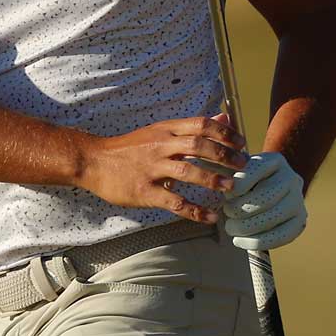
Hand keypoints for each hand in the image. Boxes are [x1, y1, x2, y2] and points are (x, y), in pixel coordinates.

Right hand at [80, 112, 248, 225]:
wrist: (93, 161)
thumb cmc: (129, 149)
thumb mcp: (159, 132)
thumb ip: (192, 128)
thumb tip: (224, 119)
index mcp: (164, 130)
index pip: (200, 125)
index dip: (224, 133)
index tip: (241, 144)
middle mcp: (159, 146)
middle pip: (198, 145)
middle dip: (224, 155)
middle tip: (243, 165)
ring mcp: (150, 168)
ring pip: (187, 171)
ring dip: (212, 179)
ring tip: (230, 187)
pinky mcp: (143, 191)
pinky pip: (173, 201)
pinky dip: (194, 210)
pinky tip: (210, 217)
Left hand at [221, 152, 306, 249]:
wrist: (270, 188)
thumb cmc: (244, 179)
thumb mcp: (235, 169)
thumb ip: (225, 174)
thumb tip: (217, 184)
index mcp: (274, 160)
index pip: (255, 172)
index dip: (236, 186)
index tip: (226, 195)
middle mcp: (291, 178)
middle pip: (264, 198)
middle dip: (238, 209)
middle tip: (226, 212)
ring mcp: (298, 200)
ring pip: (271, 218)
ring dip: (245, 227)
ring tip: (231, 227)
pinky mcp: (300, 221)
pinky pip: (281, 236)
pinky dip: (256, 242)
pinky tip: (239, 241)